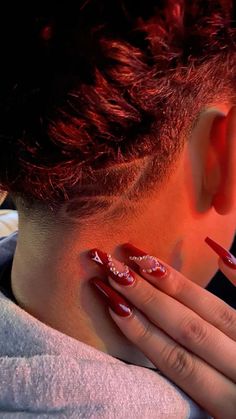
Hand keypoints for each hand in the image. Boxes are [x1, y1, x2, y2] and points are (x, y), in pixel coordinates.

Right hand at [89, 240, 235, 418]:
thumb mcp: (220, 414)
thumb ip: (198, 386)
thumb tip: (160, 353)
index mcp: (225, 403)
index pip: (175, 361)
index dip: (140, 332)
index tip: (110, 301)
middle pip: (188, 330)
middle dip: (147, 299)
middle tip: (114, 268)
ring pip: (215, 313)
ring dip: (178, 285)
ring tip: (145, 260)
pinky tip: (219, 253)